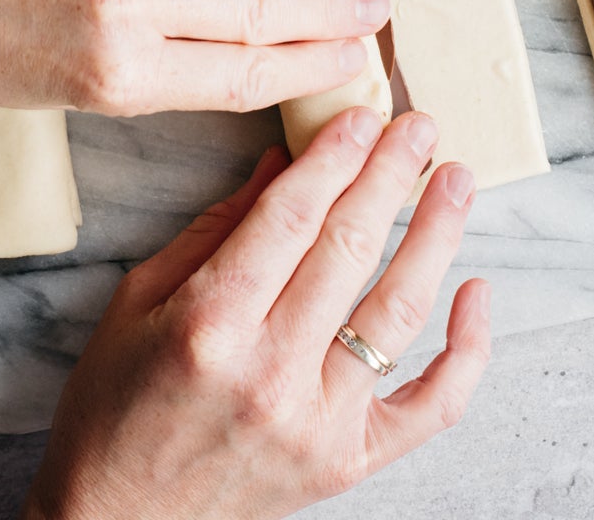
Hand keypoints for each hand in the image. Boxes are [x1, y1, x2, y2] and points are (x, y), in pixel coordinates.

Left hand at [0, 0, 387, 114]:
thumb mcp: (62, 93)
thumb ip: (153, 74)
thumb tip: (245, 53)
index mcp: (117, 76)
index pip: (247, 73)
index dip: (314, 65)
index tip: (359, 58)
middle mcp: (123, 4)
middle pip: (260, 8)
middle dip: (332, 12)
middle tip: (380, 8)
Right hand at [23, 109, 492, 519]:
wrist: (118, 519)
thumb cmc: (115, 409)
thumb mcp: (138, 304)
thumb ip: (212, 231)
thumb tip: (280, 162)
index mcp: (208, 327)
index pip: (288, 220)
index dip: (332, 158)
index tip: (362, 114)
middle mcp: (269, 374)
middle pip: (348, 251)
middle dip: (389, 175)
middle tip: (419, 125)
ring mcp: (317, 422)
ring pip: (398, 312)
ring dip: (436, 235)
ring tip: (456, 180)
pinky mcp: (350, 461)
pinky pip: (432, 405)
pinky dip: (468, 349)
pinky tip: (477, 289)